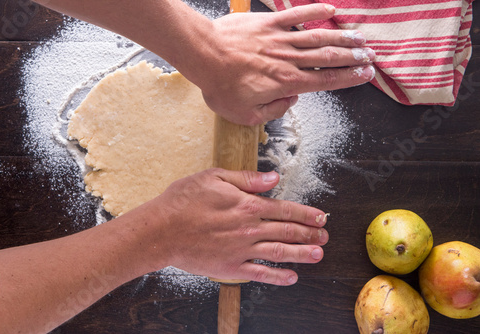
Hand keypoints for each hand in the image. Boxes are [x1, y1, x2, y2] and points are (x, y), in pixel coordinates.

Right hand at [147, 168, 328, 285]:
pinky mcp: (230, 267)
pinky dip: (277, 277)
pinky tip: (291, 277)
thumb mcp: (214, 177)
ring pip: (279, 253)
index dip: (305, 214)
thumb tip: (273, 177)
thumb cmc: (183, 201)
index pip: (284, 209)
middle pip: (287, 232)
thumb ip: (246, 179)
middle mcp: (249, 229)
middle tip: (325, 237)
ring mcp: (241, 250)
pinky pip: (260, 274)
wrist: (160, 230)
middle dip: (309, 234)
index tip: (320, 217)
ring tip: (318, 255)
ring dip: (302, 254)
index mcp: (247, 205)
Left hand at [195, 4, 374, 124]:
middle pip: (328, 57)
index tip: (365, 75)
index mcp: (285, 82)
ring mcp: (279, 38)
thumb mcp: (245, 115)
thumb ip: (273, 111)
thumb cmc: (221, 86)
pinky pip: (295, 15)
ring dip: (342, 36)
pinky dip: (314, 11)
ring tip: (360, 37)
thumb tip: (290, 101)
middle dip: (353, 57)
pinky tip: (330, 9)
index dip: (348, 78)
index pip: (325, 81)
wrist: (203, 55)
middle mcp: (288, 59)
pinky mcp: (268, 22)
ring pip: (318, 36)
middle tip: (370, 56)